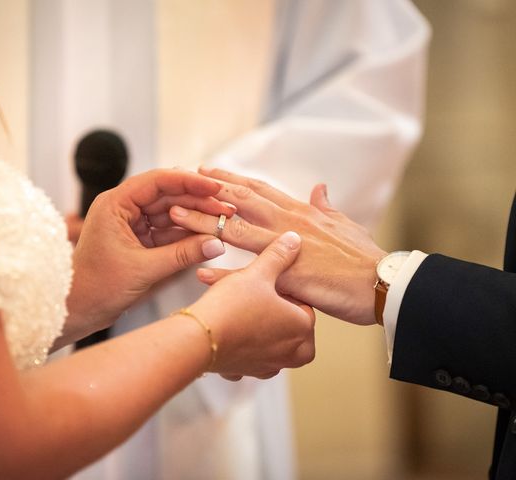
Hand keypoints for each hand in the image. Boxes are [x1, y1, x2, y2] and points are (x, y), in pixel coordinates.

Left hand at [61, 169, 235, 345]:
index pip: (157, 181)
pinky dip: (186, 235)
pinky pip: (168, 231)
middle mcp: (123, 208)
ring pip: (171, 213)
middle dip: (198, 202)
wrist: (76, 311)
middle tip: (226, 209)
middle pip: (168, 196)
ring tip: (222, 222)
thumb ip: (182, 255)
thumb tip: (216, 244)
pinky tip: (207, 237)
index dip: (189, 182)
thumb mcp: (144, 269)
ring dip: (195, 218)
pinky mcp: (139, 240)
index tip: (215, 189)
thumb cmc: (96, 288)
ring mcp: (131, 224)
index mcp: (115, 204)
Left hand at [170, 167, 387, 325]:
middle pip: (240, 201)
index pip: (258, 189)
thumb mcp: (343, 223)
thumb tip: (319, 188)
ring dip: (203, 221)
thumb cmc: (363, 256)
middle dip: (207, 192)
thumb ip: (325, 207)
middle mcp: (288, 223)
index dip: (231, 180)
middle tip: (179, 182)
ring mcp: (286, 247)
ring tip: (175, 215)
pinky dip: (222, 273)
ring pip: (236, 230)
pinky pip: (248, 274)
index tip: (208, 172)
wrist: (382, 283)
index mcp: (300, 211)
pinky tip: (199, 271)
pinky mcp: (287, 275)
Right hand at [187, 231, 315, 378]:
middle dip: (275, 311)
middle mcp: (292, 353)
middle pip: (291, 325)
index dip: (283, 289)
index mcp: (303, 328)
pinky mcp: (246, 372)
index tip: (266, 282)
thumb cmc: (231, 306)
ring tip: (241, 311)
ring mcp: (269, 366)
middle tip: (256, 296)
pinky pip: (250, 357)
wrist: (198, 339)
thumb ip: (279, 255)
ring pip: (272, 342)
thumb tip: (295, 239)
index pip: (303, 303)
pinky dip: (242, 346)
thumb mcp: (257, 273)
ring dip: (260, 329)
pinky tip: (229, 332)